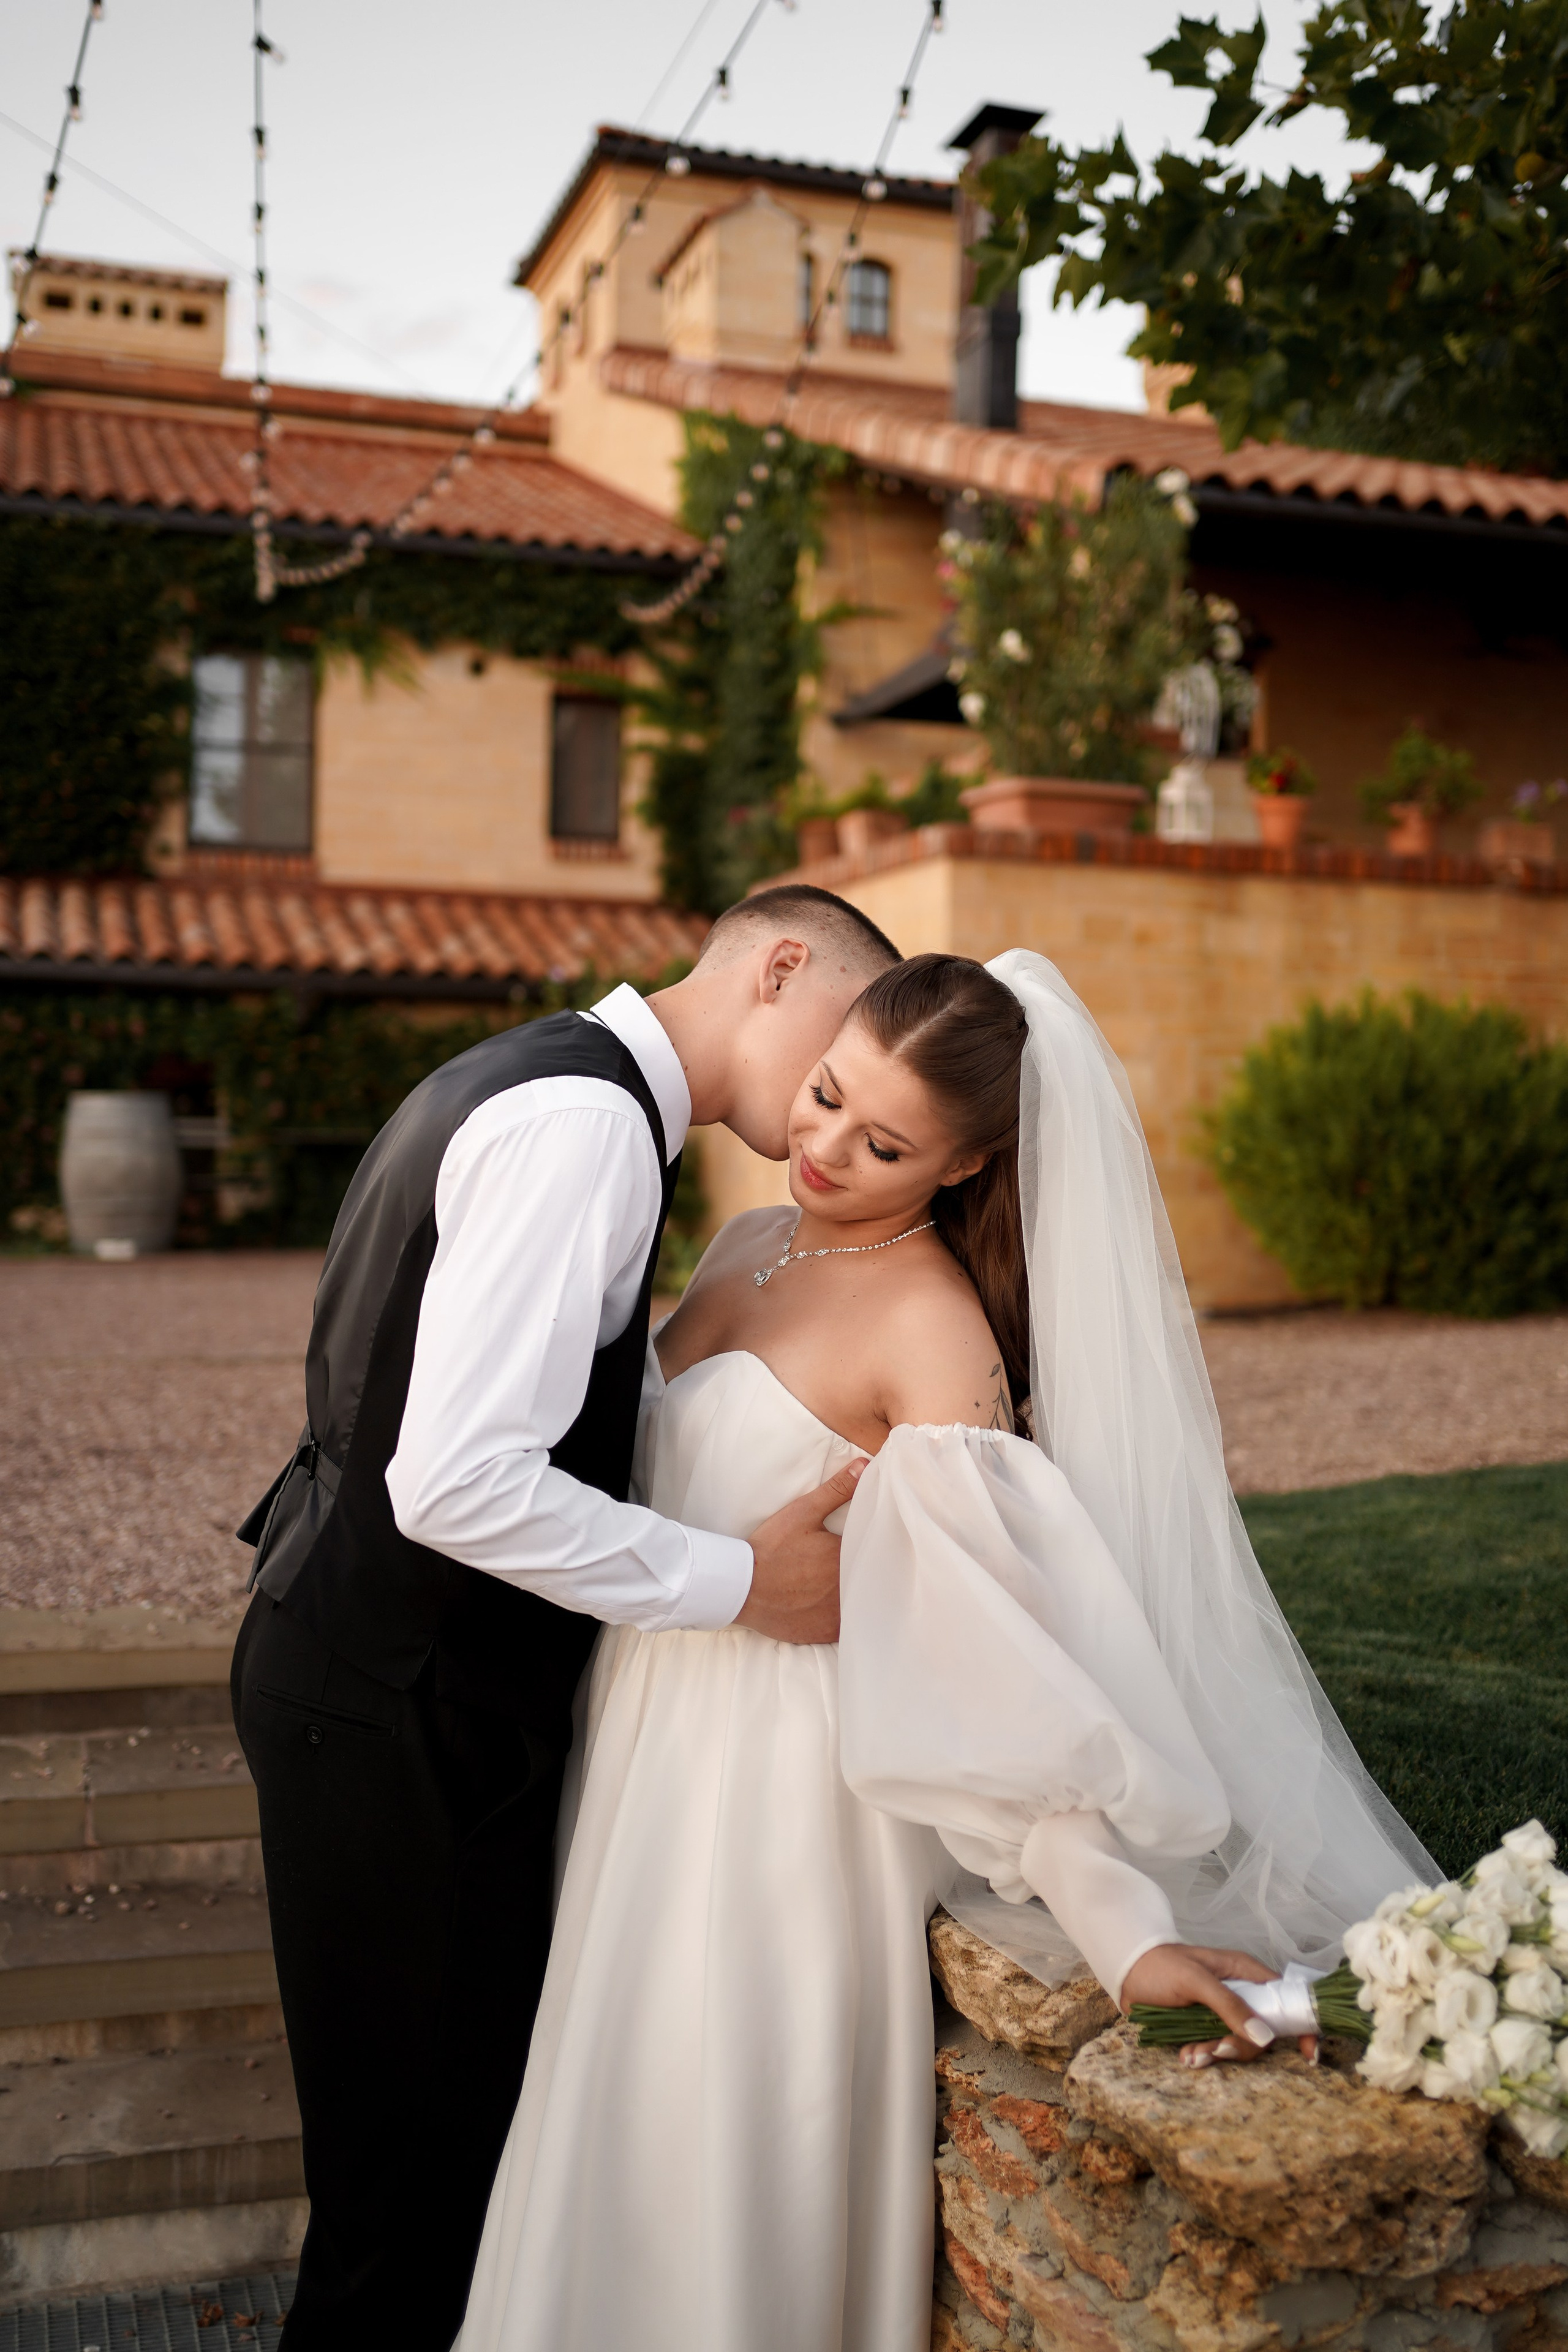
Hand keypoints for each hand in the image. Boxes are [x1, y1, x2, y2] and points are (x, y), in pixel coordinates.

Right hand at [737, 1460, 866, 1644]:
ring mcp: (838, 1615)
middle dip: (875, 1574)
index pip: (879, 1552)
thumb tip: (865, 1465)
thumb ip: (837, 1490)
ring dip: (865, 1599)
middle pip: (875, 1582)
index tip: (885, 1546)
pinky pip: (848, 1628)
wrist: (741, 1588)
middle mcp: (848, 1589)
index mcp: (847, 1558)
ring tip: (863, 1590)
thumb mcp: (803, 1512)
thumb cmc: (772, 1548)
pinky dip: (848, 1621)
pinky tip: (841, 1611)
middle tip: (877, 1568)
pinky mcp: (825, 1633)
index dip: (882, 1549)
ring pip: (864, 1608)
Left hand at [1120, 1943, 1317, 2066]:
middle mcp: (1240, 1994)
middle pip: (1262, 2032)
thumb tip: (1264, 2037)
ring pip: (1239, 2045)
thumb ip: (1228, 2005)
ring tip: (1190, 2056)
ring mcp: (1223, 2013)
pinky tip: (1185, 2055)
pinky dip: (1203, 2056)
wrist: (1126, 1971)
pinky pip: (1216, 2049)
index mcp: (1245, 1973)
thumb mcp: (1195, 1980)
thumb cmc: (1160, 1965)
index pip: (1285, 1998)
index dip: (1300, 2025)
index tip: (1308, 2054)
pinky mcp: (1206, 2028)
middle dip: (1240, 2047)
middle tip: (1214, 2051)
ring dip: (1217, 2054)